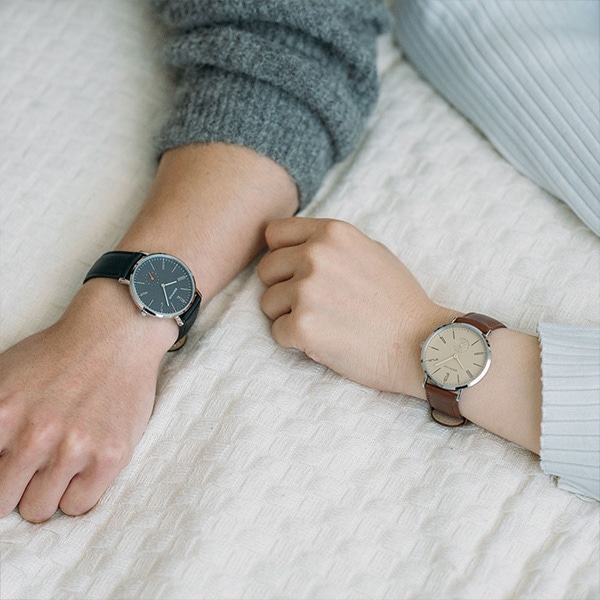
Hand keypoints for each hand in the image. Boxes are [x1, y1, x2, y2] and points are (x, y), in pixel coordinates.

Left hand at [0, 279, 175, 521]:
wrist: (115, 335)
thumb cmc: (59, 355)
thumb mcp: (2, 377)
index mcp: (1, 415)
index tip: (10, 467)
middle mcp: (35, 437)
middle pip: (3, 502)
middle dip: (15, 487)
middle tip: (33, 465)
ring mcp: (75, 448)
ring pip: (39, 510)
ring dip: (46, 491)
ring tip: (61, 463)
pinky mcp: (110, 456)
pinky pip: (78, 506)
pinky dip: (77, 492)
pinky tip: (84, 465)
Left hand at [258, 218, 454, 396]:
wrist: (422, 344)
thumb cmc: (399, 301)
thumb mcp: (370, 252)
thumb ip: (331, 244)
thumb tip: (296, 245)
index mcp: (332, 233)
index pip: (274, 234)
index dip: (281, 255)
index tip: (296, 273)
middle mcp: (316, 255)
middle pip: (266, 270)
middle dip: (282, 288)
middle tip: (313, 305)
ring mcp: (307, 290)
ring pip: (268, 302)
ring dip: (289, 316)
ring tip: (324, 323)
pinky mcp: (303, 326)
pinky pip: (276, 332)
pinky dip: (295, 341)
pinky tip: (324, 341)